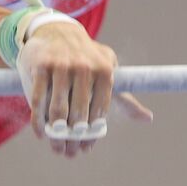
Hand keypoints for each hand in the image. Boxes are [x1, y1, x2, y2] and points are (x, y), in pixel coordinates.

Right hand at [17, 21, 152, 156]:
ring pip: (57, 110)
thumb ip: (123, 98)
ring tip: (56, 147)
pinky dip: (38, 121)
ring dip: (56, 134)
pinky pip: (38, 100)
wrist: (58, 32)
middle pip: (78, 114)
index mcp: (104, 70)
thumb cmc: (86, 59)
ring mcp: (61, 65)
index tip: (86, 148)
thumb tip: (148, 119)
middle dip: (73, 138)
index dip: (92, 133)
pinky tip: (40, 134)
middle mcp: (84, 67)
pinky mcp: (40, 65)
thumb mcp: (107, 73)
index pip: (99, 111)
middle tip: (69, 153)